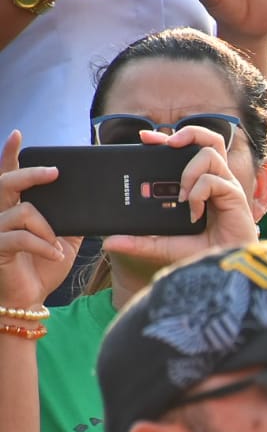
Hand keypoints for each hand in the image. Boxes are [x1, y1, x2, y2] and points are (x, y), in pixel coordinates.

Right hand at [0, 131, 81, 307]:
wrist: (31, 296)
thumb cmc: (43, 266)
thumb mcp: (64, 239)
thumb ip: (72, 220)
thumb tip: (93, 202)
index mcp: (15, 207)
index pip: (9, 175)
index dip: (11, 154)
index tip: (18, 135)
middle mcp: (0, 213)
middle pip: (7, 182)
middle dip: (31, 174)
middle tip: (54, 172)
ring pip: (21, 210)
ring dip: (46, 226)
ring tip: (56, 243)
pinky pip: (21, 237)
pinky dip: (43, 245)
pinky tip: (53, 254)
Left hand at [102, 125, 256, 266]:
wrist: (225, 270)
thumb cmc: (203, 255)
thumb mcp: (164, 246)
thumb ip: (139, 242)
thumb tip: (109, 242)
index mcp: (201, 185)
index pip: (187, 150)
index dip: (167, 139)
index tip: (144, 138)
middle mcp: (215, 181)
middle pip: (210, 139)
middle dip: (189, 133)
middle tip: (170, 143)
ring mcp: (226, 187)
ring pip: (210, 153)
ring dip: (190, 170)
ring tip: (181, 194)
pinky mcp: (235, 196)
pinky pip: (212, 181)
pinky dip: (198, 193)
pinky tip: (194, 212)